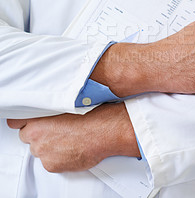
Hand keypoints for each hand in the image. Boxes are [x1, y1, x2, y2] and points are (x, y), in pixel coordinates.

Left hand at [7, 103, 138, 172]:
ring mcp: (43, 152)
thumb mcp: (69, 104)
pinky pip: (51, 161)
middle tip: (57, 130)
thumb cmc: (90, 115)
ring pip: (40, 150)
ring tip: (69, 140)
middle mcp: (35, 136)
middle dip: (40, 134)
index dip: (26, 122)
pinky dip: (59, 157)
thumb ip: (52, 109)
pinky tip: (72, 149)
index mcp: (37, 119)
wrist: (104, 131)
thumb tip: (50, 111)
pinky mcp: (52, 165)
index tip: (31, 122)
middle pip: (28, 137)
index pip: (16, 122)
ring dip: (50, 146)